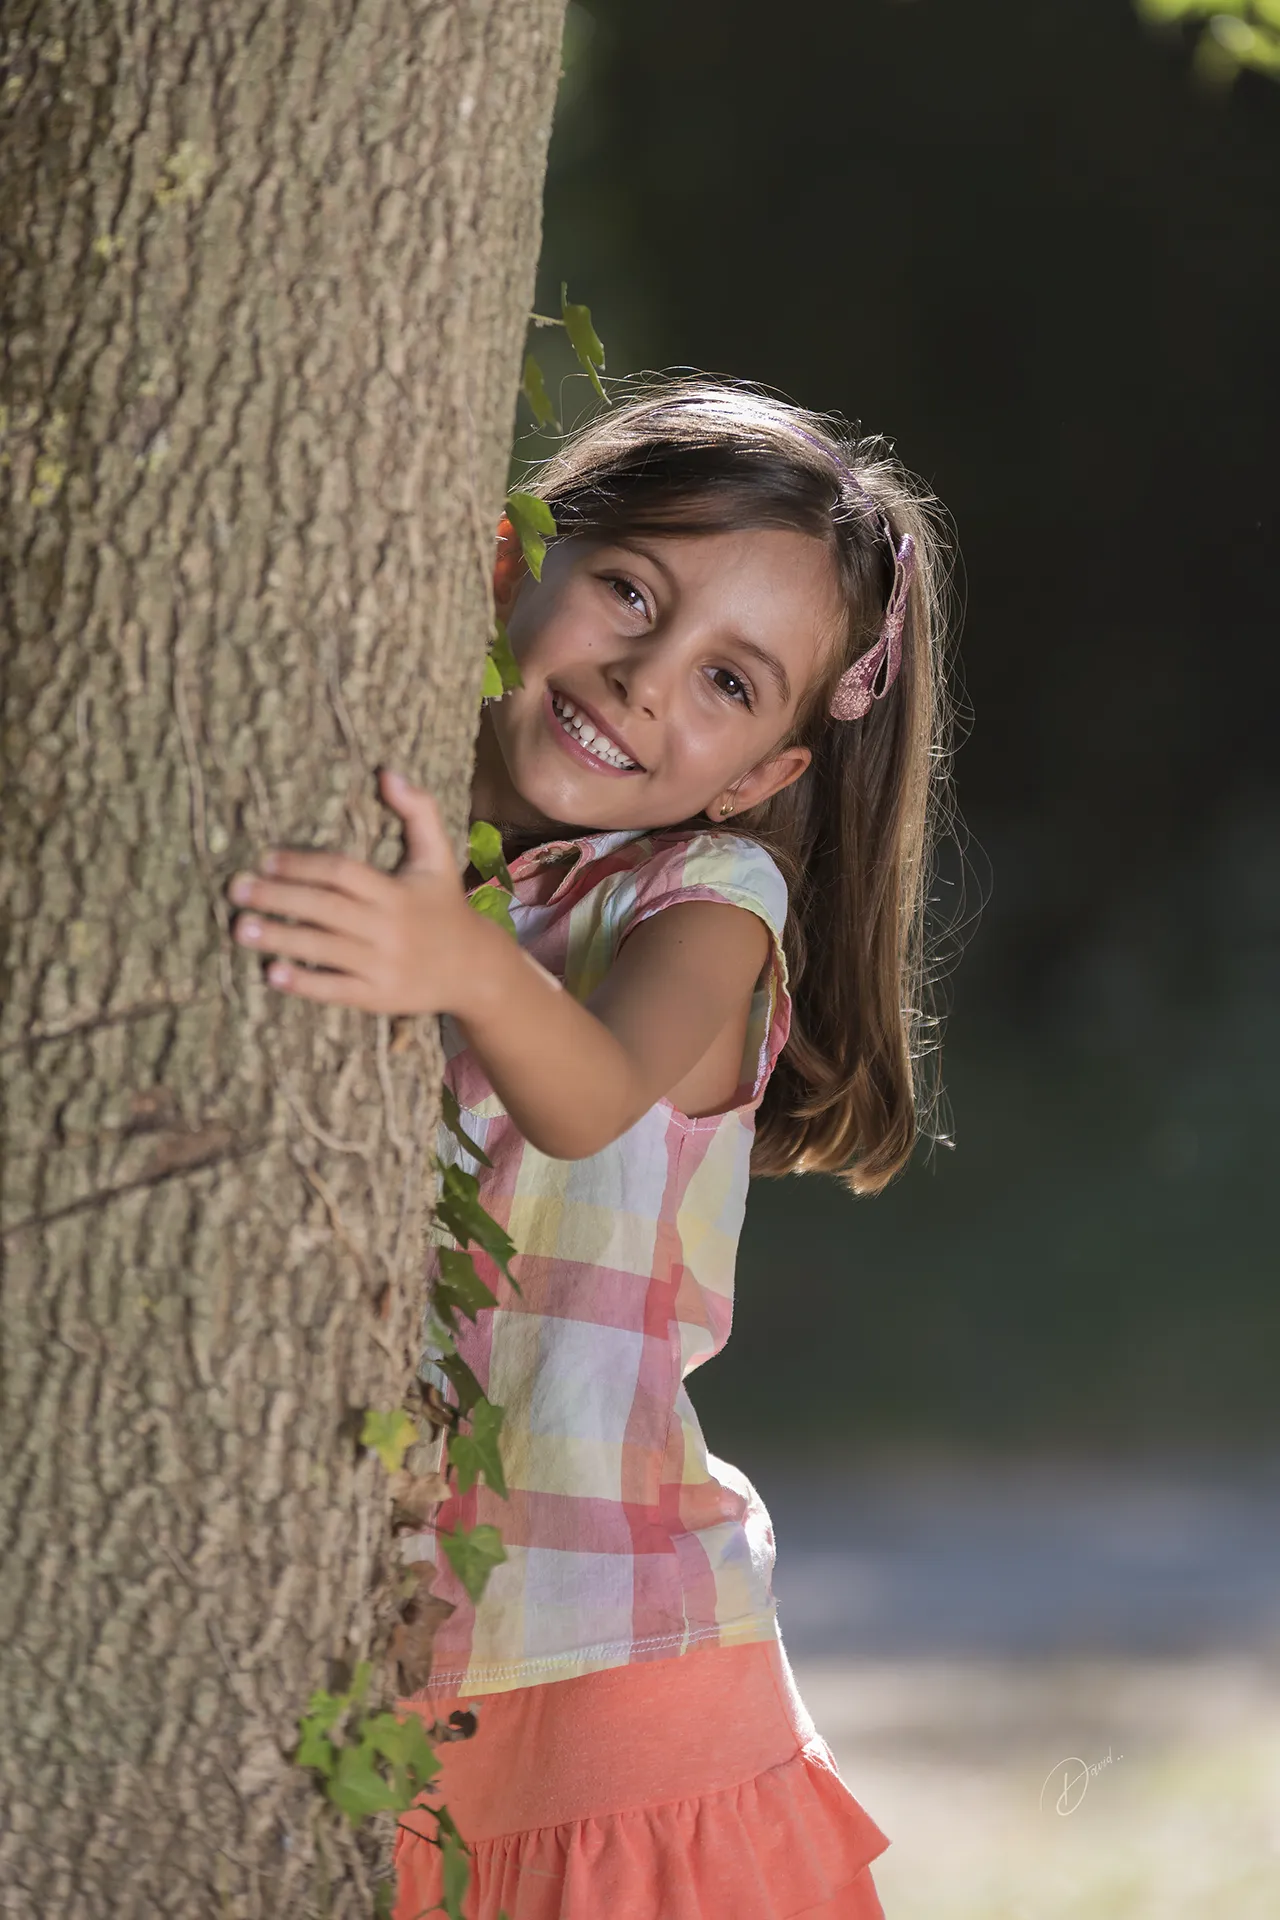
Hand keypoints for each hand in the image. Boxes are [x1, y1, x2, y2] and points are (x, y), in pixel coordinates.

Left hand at [227, 770, 477, 1013]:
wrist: (476, 970)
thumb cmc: (445, 905)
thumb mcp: (439, 856)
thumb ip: (419, 811)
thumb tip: (387, 772)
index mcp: (397, 892)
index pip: (342, 872)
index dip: (302, 864)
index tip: (265, 859)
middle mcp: (389, 927)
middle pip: (325, 908)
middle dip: (278, 898)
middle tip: (236, 889)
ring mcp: (384, 964)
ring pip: (324, 949)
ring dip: (279, 939)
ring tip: (240, 929)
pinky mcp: (378, 996)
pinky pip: (336, 990)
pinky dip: (304, 983)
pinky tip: (271, 974)